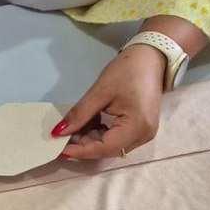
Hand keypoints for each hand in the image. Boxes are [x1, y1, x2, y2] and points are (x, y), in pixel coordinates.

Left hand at [52, 45, 165, 159]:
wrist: (151, 58)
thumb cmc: (126, 71)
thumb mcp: (99, 92)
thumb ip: (79, 115)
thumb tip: (58, 132)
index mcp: (137, 126)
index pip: (104, 148)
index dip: (81, 150)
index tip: (59, 149)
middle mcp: (144, 136)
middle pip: (108, 149)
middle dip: (84, 144)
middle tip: (63, 135)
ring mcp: (144, 133)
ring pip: (111, 145)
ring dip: (90, 138)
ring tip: (75, 125)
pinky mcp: (141, 128)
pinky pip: (116, 138)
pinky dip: (100, 133)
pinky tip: (89, 122)